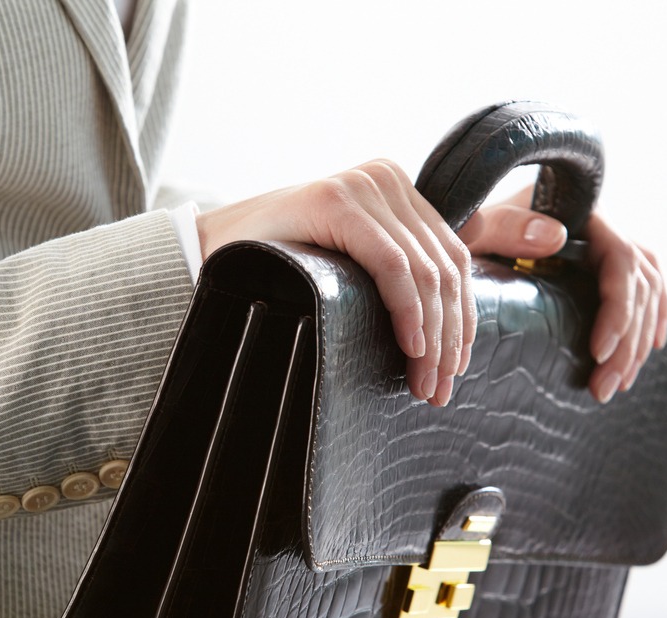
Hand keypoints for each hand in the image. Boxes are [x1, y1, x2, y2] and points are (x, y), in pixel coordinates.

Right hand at [196, 160, 472, 406]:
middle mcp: (386, 178)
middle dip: (447, 337)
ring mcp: (364, 185)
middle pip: (444, 268)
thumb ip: (396, 276)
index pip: (451, 259)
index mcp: (395, 189)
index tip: (454, 369)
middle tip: (438, 389)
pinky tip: (409, 347)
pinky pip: (393, 266)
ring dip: (431, 336)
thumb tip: (455, 330)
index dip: (461, 319)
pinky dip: (408, 311)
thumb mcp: (348, 267)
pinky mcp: (340, 201)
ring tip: (424, 382)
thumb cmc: (275, 268)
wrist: (204, 252)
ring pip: (425, 272)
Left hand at [459, 188, 666, 402]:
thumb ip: (504, 227)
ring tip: (617, 384)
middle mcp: (603, 228)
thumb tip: (557, 237)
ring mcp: (607, 246)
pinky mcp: (605, 267)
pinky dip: (652, 318)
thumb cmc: (467, 231)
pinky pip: (648, 289)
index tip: (598, 352)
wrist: (461, 235)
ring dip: (639, 341)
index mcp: (581, 215)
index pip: (621, 260)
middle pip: (640, 283)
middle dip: (628, 341)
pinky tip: (651, 348)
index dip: (618, 309)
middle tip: (604, 387)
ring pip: (649, 290)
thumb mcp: (478, 228)